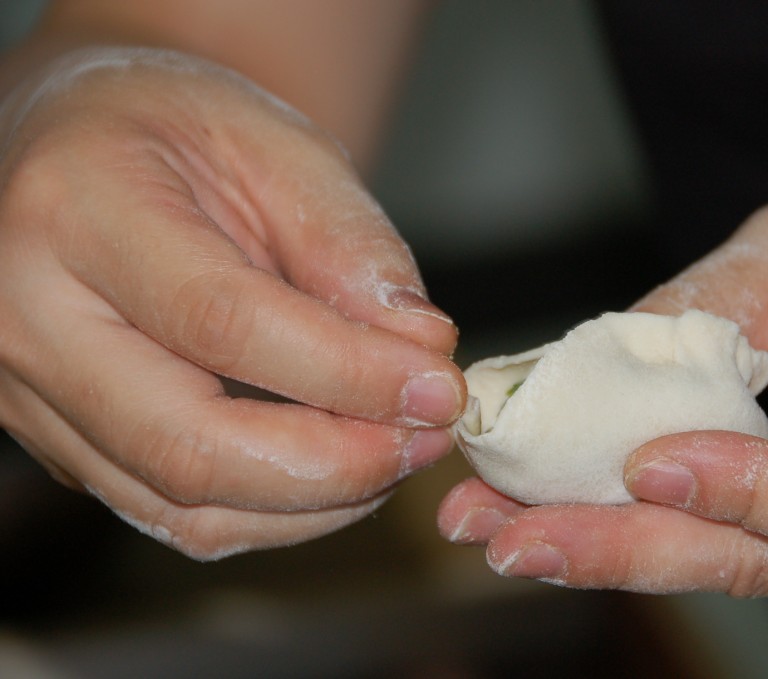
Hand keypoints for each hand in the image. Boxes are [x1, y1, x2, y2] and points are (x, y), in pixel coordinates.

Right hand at [0, 48, 463, 558]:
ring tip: (399, 451)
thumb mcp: (274, 144)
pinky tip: (341, 468)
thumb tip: (422, 349)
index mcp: (73, 209)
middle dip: (337, 464)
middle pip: (188, 445)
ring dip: (317, 502)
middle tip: (428, 438)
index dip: (348, 372)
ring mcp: (28, 393)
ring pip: (183, 505)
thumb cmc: (174, 129)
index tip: (439, 388)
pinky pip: (175, 514)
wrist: (80, 146)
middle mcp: (25, 315)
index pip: (222, 321)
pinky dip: (276, 510)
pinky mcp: (60, 441)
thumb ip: (349, 244)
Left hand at [439, 187, 767, 607]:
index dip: (753, 496)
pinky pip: (738, 548)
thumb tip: (595, 372)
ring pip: (742, 568)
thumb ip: (722, 310)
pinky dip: (646, 531)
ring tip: (500, 528)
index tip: (645, 464)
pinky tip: (559, 515)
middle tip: (512, 538)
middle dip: (630, 551)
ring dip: (615, 548)